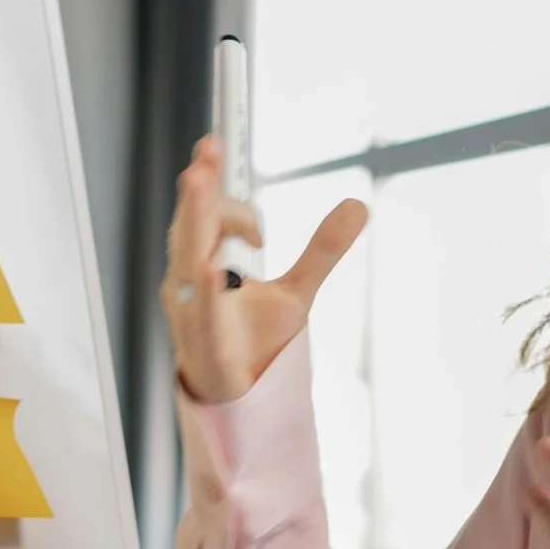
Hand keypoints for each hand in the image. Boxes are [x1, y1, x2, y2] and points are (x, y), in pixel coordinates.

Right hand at [163, 134, 364, 404]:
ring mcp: (192, 313)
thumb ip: (322, 250)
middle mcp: (189, 284)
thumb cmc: (253, 344)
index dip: (211, 181)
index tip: (214, 145)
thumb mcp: (297, 293)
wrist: (241, 404)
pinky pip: (206, 314)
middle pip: (191, 226)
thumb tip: (360, 205)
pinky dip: (210, 292)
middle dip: (198, 187)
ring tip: (198, 182)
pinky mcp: (207, 346)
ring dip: (195, 221)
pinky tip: (216, 270)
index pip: (205, 213)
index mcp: (203, 264)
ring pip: (190, 259)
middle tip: (207, 150)